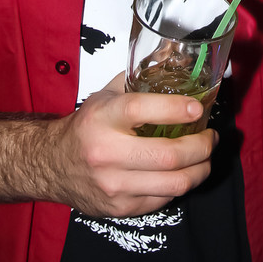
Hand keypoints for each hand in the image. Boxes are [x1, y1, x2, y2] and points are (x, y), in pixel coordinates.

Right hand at [44, 73, 216, 216]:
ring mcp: (114, 184)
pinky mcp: (120, 207)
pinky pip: (164, 199)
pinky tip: (182, 172)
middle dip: (201, 146)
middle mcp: (107, 152)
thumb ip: (139, 77)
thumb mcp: (107, 94)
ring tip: (205, 157)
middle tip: (210, 137)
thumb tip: (174, 54)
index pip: (141, 110)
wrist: (51, 164)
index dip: (175, 109)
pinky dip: (180, 184)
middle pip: (168, 155)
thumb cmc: (87, 126)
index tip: (197, 108)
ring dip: (200, 169)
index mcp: (103, 117)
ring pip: (174, 183)